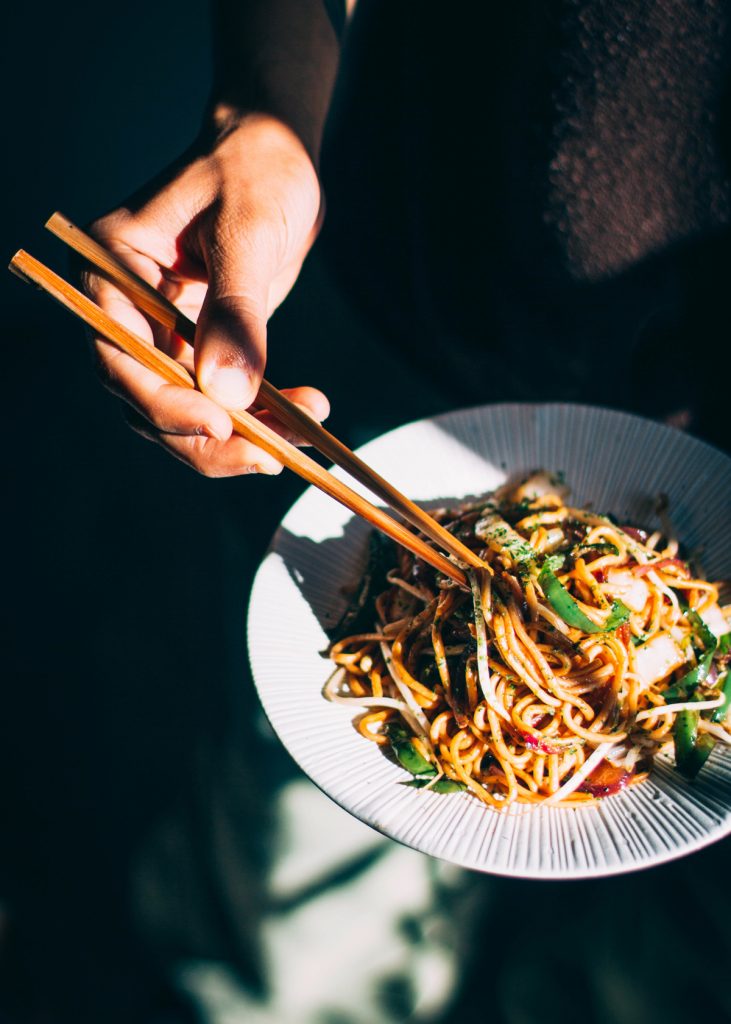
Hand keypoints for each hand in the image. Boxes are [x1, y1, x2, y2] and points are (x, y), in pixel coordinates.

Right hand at [83, 114, 328, 476]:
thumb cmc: (255, 167)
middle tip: (268, 458)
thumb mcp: (247, 229)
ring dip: (241, 437)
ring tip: (300, 440)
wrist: (276, 151)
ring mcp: (163, 330)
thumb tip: (226, 393)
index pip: (119, 357)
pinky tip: (302, 416)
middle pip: (147, 400)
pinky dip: (259, 416)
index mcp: (111, 269)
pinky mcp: (201, 343)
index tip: (219, 427)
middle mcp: (127, 308)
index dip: (163, 404)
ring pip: (186, 411)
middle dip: (206, 439)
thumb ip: (235, 309)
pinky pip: (221, 397)